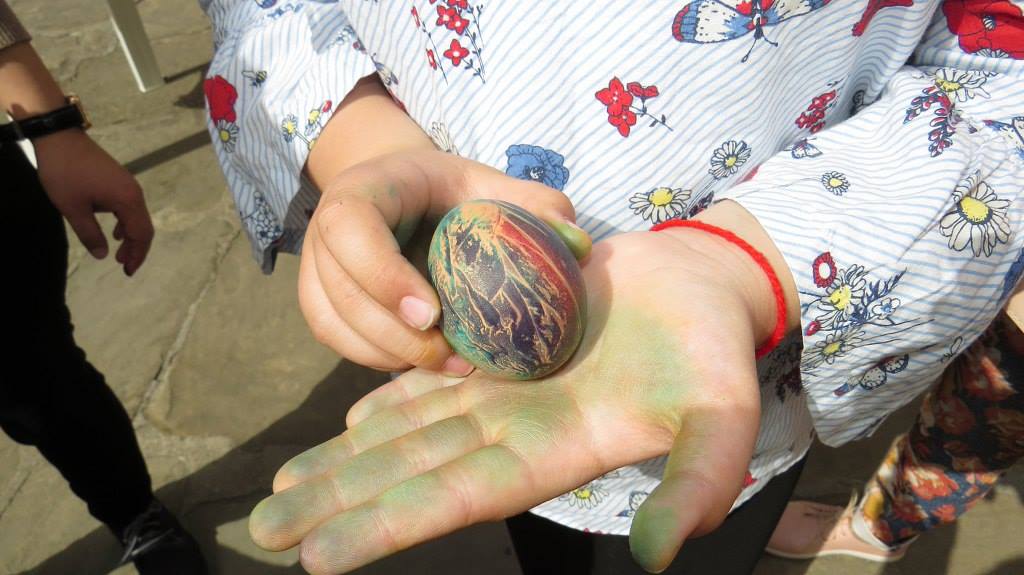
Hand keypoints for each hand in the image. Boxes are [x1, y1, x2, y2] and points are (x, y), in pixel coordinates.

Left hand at [34, 130, 152, 275]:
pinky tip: (115, 232)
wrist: (60, 138)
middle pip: (144, 226)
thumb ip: (89, 234)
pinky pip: (130, 207)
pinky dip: (125, 223)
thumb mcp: (73, 209)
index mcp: (128, 201)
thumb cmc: (66, 174)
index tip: (127, 272)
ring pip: (137, 217)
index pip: (141, 234)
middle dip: (137, 249)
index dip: (137, 255)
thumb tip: (102, 255)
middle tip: (124, 266)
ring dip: (131, 237)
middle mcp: (134, 193)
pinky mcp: (120, 180)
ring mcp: (128, 185)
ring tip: (118, 253)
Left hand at [252, 219, 777, 573]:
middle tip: (263, 536)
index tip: (318, 560)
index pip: (457, 497)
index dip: (390, 525)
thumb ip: (698, 484)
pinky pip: (433, 387)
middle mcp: (517, 432)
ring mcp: (506, 395)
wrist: (700, 285)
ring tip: (283, 494)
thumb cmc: (716, 349)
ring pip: (409, 433)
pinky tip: (345, 426)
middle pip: (411, 473)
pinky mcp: (504, 354)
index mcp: (556, 451)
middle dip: (340, 505)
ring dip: (346, 464)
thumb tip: (657, 557)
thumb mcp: (723, 414)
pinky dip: (387, 407)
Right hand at [301, 150, 591, 374]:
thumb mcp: (494, 186)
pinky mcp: (322, 303)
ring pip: (334, 323)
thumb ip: (536, 206)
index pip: (350, 228)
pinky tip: (425, 366)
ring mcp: (316, 269)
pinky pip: (338, 341)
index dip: (383, 275)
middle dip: (394, 334)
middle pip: (340, 290)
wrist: (409, 196)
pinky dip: (378, 359)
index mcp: (363, 189)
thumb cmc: (455, 192)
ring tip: (450, 368)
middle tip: (455, 358)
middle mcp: (325, 229)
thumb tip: (578, 246)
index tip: (433, 314)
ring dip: (389, 354)